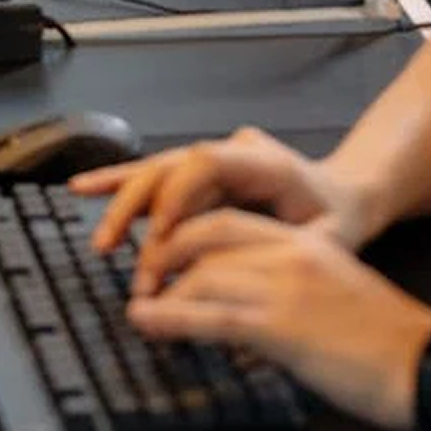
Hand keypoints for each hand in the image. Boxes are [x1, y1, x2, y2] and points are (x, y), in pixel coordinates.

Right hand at [71, 125, 375, 287]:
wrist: (344, 196)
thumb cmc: (337, 218)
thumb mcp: (329, 237)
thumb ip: (291, 251)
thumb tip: (251, 278)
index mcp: (264, 161)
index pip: (205, 163)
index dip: (174, 196)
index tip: (157, 237)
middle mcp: (232, 152)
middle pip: (170, 166)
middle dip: (136, 207)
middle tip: (112, 248)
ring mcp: (213, 161)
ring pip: (157, 172)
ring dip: (122, 203)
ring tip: (99, 238)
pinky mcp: (199, 177)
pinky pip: (156, 179)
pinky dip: (121, 186)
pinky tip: (86, 189)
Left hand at [127, 217, 430, 430]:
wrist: (428, 365)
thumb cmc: (391, 341)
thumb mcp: (339, 291)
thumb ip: (297, 284)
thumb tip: (255, 307)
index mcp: (306, 243)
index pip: (231, 222)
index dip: (188, 232)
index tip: (164, 251)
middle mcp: (291, 254)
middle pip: (207, 234)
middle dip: (166, 251)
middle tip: (142, 274)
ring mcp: (284, 288)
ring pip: (202, 274)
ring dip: (160, 290)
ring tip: (136, 306)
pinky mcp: (281, 327)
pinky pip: (210, 316)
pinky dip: (170, 318)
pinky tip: (147, 322)